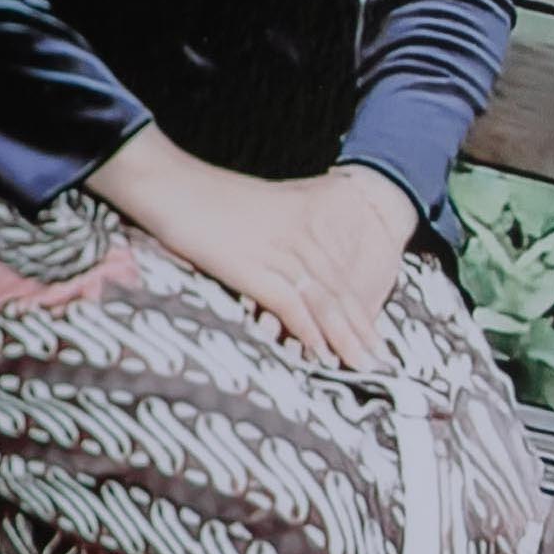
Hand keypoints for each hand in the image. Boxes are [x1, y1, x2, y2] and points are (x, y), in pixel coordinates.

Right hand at [93, 136, 412, 369]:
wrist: (170, 185)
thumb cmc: (208, 201)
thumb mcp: (262, 208)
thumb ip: (286, 228)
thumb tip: (294, 262)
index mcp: (307, 218)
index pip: (342, 273)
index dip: (362, 309)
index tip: (377, 338)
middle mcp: (301, 234)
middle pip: (340, 290)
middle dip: (362, 331)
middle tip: (382, 364)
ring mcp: (279, 250)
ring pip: (323, 300)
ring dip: (345, 338)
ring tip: (362, 368)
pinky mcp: (253, 265)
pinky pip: (290, 302)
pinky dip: (306, 330)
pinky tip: (320, 354)